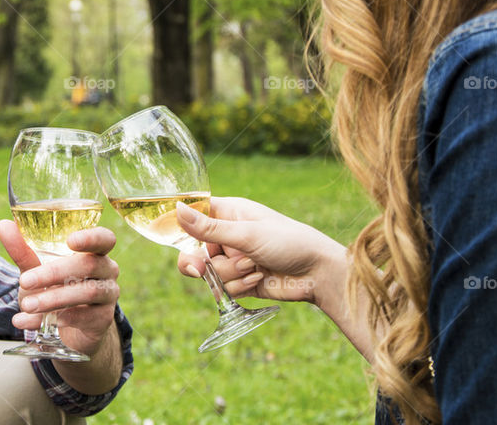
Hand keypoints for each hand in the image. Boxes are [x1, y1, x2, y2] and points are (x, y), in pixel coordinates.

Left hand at [0, 220, 119, 355]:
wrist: (69, 328)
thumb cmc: (55, 287)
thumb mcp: (37, 269)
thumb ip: (23, 249)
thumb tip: (3, 225)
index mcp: (94, 251)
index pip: (104, 238)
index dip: (91, 238)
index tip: (70, 240)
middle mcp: (107, 270)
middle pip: (88, 265)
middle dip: (54, 273)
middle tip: (24, 281)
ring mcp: (108, 295)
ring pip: (87, 292)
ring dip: (53, 299)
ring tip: (26, 305)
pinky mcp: (103, 319)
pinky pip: (84, 317)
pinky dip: (57, 319)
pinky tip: (32, 322)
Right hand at [176, 196, 345, 304]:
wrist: (319, 274)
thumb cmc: (289, 242)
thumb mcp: (247, 234)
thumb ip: (209, 228)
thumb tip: (176, 208)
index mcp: (228, 213)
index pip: (193, 215)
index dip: (180, 228)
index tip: (177, 240)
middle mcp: (228, 235)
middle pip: (194, 250)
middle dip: (201, 262)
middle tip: (201, 270)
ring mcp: (233, 259)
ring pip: (210, 273)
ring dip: (230, 274)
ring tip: (254, 267)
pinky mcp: (240, 281)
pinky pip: (223, 288)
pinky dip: (238, 287)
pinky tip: (257, 279)